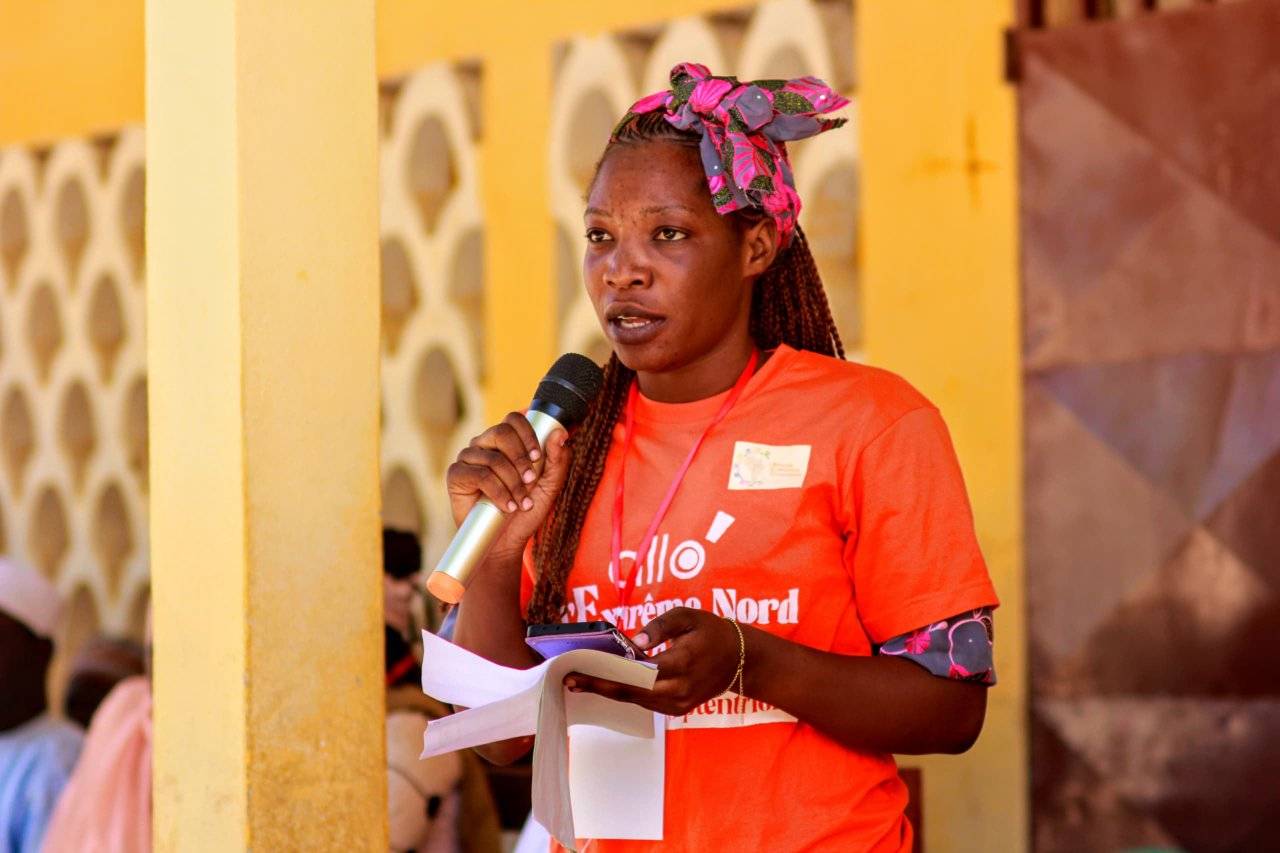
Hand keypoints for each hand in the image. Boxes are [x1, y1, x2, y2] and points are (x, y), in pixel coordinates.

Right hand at [445, 412, 572, 558]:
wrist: (506, 542)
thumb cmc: (526, 510)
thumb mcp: (549, 486)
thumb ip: (557, 460)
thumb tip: (560, 433)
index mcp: (506, 442)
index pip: (514, 419)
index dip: (528, 434)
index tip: (537, 458)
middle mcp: (485, 445)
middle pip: (501, 432)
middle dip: (520, 458)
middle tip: (529, 480)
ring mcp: (469, 458)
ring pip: (493, 458)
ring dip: (512, 483)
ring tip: (521, 502)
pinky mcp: (456, 474)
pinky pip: (479, 475)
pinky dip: (498, 493)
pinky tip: (507, 506)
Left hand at [564, 608, 740, 715]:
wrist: (740, 660)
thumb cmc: (712, 632)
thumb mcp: (688, 616)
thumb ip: (659, 627)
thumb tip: (633, 643)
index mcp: (682, 663)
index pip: (638, 673)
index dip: (608, 673)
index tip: (582, 669)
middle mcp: (680, 689)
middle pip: (631, 692)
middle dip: (599, 686)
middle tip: (569, 679)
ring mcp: (679, 704)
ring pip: (636, 700)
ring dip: (608, 691)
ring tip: (581, 681)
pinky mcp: (678, 710)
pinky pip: (646, 703)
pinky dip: (625, 694)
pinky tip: (606, 685)